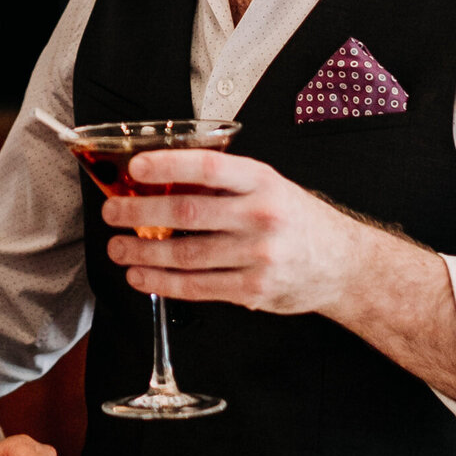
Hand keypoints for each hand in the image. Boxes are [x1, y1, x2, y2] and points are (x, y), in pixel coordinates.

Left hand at [104, 149, 362, 314]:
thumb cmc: (296, 219)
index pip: (208, 168)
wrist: (343, 264)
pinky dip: (164, 284)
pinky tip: (142, 278)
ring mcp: (258, 256)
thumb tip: (162, 178)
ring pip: (186, 256)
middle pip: (187, 214)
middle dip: (139, 214)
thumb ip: (224, 183)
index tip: (135, 168)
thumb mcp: (269, 185)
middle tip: (112, 214)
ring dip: (143, 254)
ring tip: (118, 249)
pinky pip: (199, 287)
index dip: (168, 165)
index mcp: (262, 180)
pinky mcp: (254, 289)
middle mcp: (260, 215)